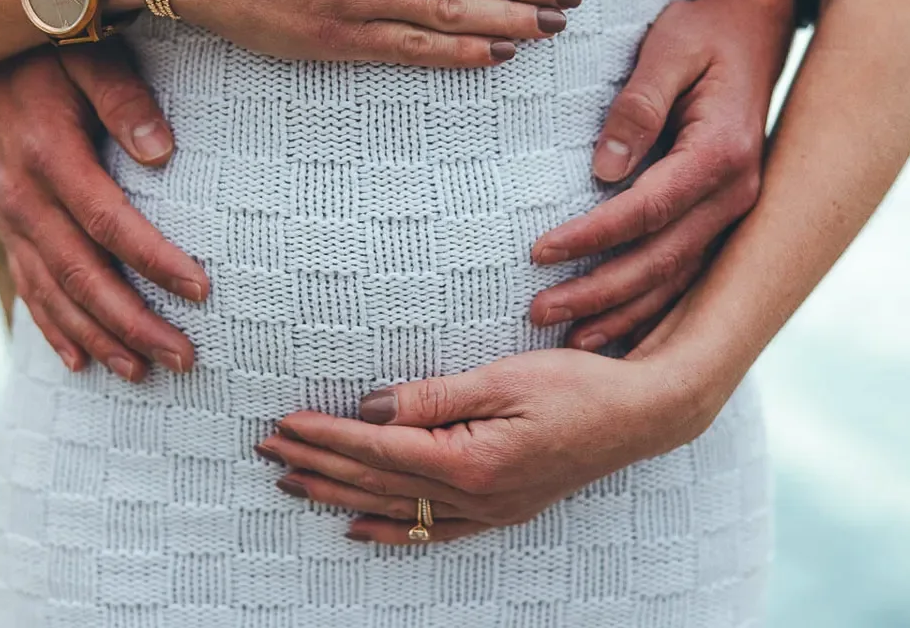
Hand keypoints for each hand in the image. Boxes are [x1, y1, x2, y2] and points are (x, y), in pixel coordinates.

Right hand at [0, 39, 209, 380]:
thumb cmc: (54, 44)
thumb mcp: (90, 54)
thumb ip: (123, 98)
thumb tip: (162, 152)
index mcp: (50, 156)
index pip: (110, 223)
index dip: (156, 261)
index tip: (202, 291)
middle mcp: (23, 198)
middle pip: (83, 275)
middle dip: (134, 323)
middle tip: (184, 358)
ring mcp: (10, 218)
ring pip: (55, 294)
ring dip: (100, 338)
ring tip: (144, 373)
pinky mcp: (8, 226)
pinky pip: (29, 288)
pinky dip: (54, 329)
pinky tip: (82, 362)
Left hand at [256, 348, 726, 543]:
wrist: (642, 416)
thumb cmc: (578, 386)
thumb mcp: (504, 378)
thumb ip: (434, 397)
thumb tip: (371, 407)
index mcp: (470, 459)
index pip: (377, 447)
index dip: (326, 436)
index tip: (283, 424)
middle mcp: (474, 496)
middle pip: (376, 481)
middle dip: (318, 464)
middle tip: (267, 451)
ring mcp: (487, 510)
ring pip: (395, 508)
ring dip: (339, 495)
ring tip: (292, 484)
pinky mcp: (500, 511)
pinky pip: (433, 531)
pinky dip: (390, 531)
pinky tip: (357, 529)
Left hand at [528, 0, 795, 349]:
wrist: (758, 26)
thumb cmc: (704, 32)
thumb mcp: (668, 48)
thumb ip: (637, 106)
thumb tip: (604, 169)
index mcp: (721, 153)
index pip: (647, 210)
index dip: (592, 236)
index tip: (538, 252)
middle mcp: (737, 194)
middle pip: (662, 260)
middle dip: (599, 292)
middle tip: (539, 311)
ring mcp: (737, 211)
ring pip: (679, 279)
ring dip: (625, 313)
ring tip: (571, 339)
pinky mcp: (726, 216)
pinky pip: (690, 274)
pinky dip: (655, 308)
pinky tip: (617, 330)